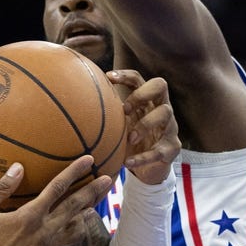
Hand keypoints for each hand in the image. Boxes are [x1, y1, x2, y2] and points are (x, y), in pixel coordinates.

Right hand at [0, 155, 112, 245]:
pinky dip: (71, 232)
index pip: (58, 188)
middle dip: (94, 192)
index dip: (75, 172)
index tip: (90, 160)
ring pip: (75, 229)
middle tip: (109, 179)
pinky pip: (63, 242)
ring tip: (95, 205)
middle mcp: (44, 231)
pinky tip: (70, 227)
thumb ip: (1, 187)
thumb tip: (19, 167)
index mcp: (30, 216)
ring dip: (86, 215)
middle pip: (76, 207)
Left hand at [108, 70, 180, 184]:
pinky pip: (160, 150)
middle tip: (125, 109)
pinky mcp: (172, 148)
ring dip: (145, 124)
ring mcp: (169, 127)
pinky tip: (127, 163)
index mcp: (146, 101)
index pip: (139, 79)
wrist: (146, 170)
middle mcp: (161, 108)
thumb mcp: (117, 128)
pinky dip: (143, 157)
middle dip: (142, 93)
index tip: (108, 77)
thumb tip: (73, 106)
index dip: (125, 75)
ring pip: (165, 113)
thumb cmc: (129, 143)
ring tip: (129, 138)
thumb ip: (105, 117)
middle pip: (160, 85)